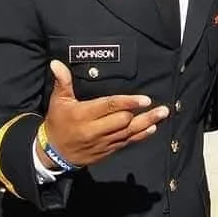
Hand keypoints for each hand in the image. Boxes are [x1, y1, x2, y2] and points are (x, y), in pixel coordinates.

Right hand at [38, 60, 168, 167]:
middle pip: (122, 121)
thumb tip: (56, 63)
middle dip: (141, 114)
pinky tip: (152, 128)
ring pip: (128, 133)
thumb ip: (62, 82)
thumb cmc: (58, 123)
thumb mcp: (58, 101)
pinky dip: (140, 135)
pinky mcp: (107, 151)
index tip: (145, 99)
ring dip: (147, 123)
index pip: (109, 106)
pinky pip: (127, 143)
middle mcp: (94, 130)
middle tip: (160, 107)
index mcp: (83, 115)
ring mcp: (103, 142)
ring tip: (162, 114)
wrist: (55, 154)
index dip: (128, 102)